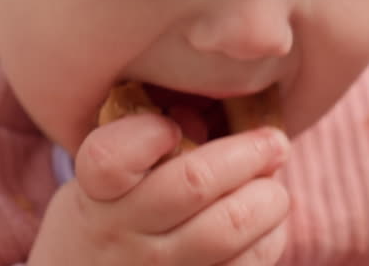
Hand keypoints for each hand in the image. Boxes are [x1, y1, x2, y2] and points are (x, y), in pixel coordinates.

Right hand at [27, 113, 290, 265]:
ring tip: (272, 187)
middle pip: (194, 184)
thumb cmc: (104, 220)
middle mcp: (122, 234)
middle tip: (273, 141)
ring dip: (268, 198)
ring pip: (231, 227)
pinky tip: (268, 223)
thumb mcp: (101, 183)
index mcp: (95, 193)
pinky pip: (248, 264)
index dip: (149, 133)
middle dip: (247, 153)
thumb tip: (203, 118)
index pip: (112, 158)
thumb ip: (144, 146)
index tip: (170, 128)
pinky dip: (270, 237)